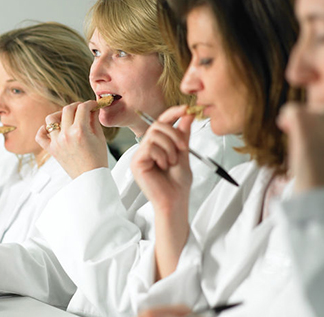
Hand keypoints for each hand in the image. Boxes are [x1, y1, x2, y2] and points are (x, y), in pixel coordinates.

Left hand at [36, 101, 108, 178]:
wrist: (90, 178)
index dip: (89, 104)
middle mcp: (66, 135)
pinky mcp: (51, 150)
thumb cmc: (98, 159)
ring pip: (51, 119)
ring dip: (59, 115)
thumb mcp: (99, 137)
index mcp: (80, 131)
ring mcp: (56, 142)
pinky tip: (52, 129)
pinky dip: (43, 130)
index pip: (82, 108)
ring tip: (67, 118)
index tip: (92, 106)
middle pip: (67, 109)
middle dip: (77, 106)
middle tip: (82, 109)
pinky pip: (40, 136)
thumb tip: (91, 109)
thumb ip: (94, 120)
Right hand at [131, 106, 194, 278]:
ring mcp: (139, 155)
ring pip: (154, 135)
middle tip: (183, 148)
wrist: (175, 200)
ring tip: (172, 162)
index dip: (173, 112)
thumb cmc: (178, 182)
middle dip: (174, 134)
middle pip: (157, 125)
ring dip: (169, 147)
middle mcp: (145, 148)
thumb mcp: (184, 153)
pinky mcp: (136, 162)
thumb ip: (183, 134)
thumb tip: (187, 114)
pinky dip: (161, 155)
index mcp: (156, 144)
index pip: (161, 122)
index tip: (186, 108)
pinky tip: (163, 167)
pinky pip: (149, 147)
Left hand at [278, 103, 323, 192]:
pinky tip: (283, 127)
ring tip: (296, 146)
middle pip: (320, 111)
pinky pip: (292, 110)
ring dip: (296, 126)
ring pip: (305, 111)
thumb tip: (309, 136)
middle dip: (308, 122)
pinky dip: (285, 117)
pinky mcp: (307, 128)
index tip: (312, 140)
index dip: (319, 124)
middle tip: (298, 141)